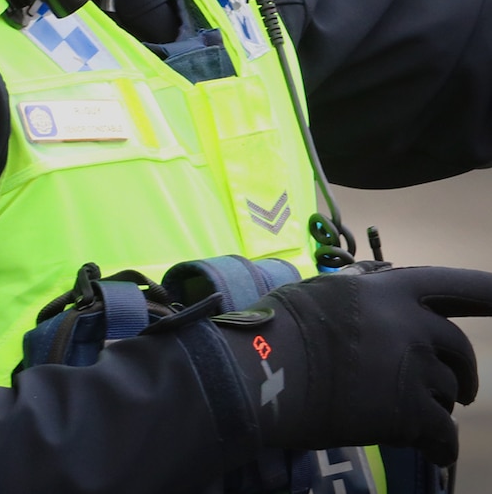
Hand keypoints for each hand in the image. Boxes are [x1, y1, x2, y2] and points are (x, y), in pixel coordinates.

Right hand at [216, 265, 491, 465]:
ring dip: (434, 406)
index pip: (456, 286)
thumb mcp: (320, 292)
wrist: (264, 369)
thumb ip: (358, 289)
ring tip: (409, 419)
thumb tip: (376, 280)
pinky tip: (435, 453)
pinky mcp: (407, 413)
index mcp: (389, 291)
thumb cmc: (277, 326)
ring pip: (445, 393)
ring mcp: (413, 369)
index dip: (489, 293)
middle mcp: (412, 325)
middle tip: (460, 390)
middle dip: (461, 372)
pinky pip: (442, 435)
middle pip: (458, 349)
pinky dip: (440, 446)